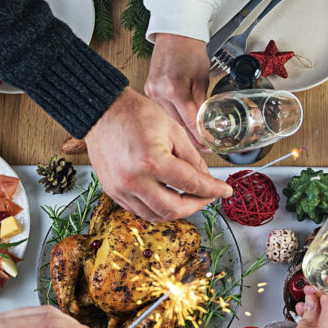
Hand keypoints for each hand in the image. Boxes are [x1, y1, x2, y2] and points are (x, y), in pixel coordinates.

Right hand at [85, 88, 231, 221]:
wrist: (102, 112)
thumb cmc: (136, 114)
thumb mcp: (173, 131)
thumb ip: (193, 159)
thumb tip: (206, 180)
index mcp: (152, 161)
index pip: (191, 184)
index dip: (212, 190)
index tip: (225, 191)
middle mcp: (134, 181)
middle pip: (174, 209)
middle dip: (197, 205)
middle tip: (208, 196)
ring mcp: (121, 190)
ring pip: (157, 216)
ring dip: (177, 210)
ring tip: (189, 197)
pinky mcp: (113, 192)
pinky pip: (141, 211)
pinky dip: (158, 208)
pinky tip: (168, 197)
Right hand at [145, 34, 210, 148]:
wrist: (175, 34)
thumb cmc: (189, 49)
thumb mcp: (202, 77)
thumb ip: (202, 102)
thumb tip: (205, 122)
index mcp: (174, 88)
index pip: (189, 121)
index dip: (200, 136)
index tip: (208, 146)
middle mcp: (159, 92)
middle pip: (177, 124)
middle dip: (192, 138)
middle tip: (205, 148)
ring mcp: (151, 91)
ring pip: (169, 119)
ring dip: (181, 130)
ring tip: (195, 139)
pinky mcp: (149, 90)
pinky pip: (163, 111)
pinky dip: (173, 118)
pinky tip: (181, 125)